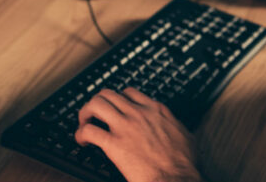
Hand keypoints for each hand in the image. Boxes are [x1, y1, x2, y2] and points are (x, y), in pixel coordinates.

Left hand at [75, 88, 202, 181]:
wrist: (175, 179)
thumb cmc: (183, 164)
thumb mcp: (185, 135)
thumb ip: (175, 125)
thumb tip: (175, 127)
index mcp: (155, 110)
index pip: (129, 93)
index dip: (118, 99)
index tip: (114, 108)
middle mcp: (138, 113)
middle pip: (108, 94)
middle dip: (97, 102)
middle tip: (94, 113)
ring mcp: (125, 126)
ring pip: (95, 104)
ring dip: (86, 112)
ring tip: (84, 122)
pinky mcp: (113, 144)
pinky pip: (89, 131)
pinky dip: (81, 134)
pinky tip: (82, 140)